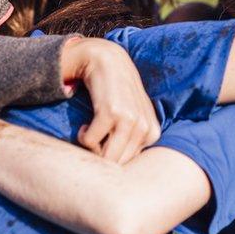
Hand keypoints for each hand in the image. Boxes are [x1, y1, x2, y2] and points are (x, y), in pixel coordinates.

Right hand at [61, 38, 159, 163]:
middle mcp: (144, 128)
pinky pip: (90, 141)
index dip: (113, 160)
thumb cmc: (117, 92)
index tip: (104, 147)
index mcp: (152, 132)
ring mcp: (130, 120)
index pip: (132, 164)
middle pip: (119, 164)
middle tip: (93, 144)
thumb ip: (134, 140)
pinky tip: (83, 125)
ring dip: (91, 150)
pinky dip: (83, 137)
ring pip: (106, 157)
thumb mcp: (134, 114)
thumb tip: (120, 173)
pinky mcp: (111, 113)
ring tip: (89, 134)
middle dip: (101, 158)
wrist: (106, 60)